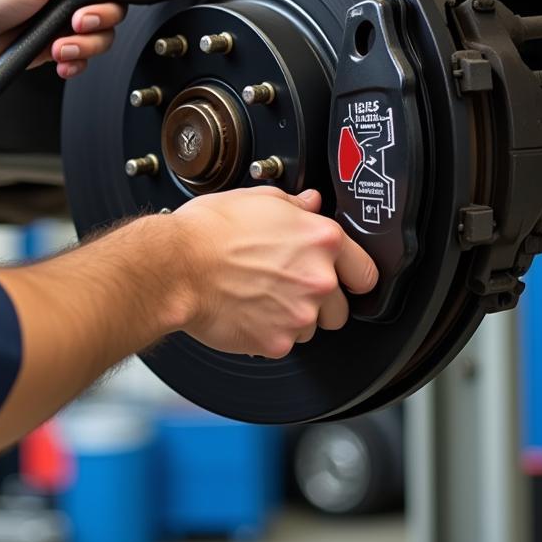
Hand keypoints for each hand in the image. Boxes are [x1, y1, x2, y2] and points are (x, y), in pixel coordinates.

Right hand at [170, 187, 378, 358]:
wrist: (176, 267)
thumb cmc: (208, 230)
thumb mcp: (256, 198)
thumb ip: (293, 204)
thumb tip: (310, 204)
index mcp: (321, 240)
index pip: (365, 272)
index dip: (352, 275)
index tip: (343, 279)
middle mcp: (318, 279)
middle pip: (341, 308)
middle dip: (320, 302)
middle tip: (287, 286)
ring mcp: (299, 315)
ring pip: (311, 328)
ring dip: (293, 318)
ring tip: (260, 296)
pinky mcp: (276, 342)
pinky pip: (282, 343)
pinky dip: (267, 333)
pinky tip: (246, 311)